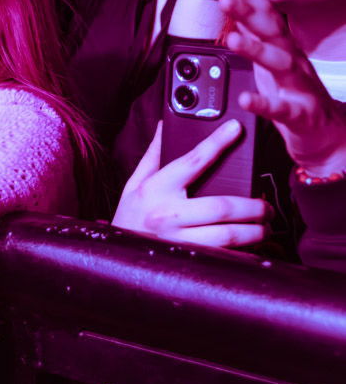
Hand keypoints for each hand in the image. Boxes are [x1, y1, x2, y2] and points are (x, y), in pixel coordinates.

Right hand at [113, 122, 269, 246]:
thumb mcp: (135, 183)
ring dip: (255, 231)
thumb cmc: (129, 216)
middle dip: (253, 207)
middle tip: (267, 206)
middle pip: (221, 206)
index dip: (216, 143)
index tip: (235, 129)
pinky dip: (243, 250)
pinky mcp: (187, 258)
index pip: (192, 161)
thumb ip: (154, 155)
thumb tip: (165, 126)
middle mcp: (167, 214)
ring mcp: (177, 239)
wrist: (116, 255)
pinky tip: (252, 246)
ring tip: (265, 226)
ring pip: (227, 235)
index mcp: (156, 189)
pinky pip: (223, 254)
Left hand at [220, 0, 345, 174]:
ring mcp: (299, 87)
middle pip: (272, 32)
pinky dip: (264, 103)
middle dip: (248, 13)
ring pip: (279, 64)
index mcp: (284, 48)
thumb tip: (235, 10)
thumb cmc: (296, 95)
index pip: (265, 15)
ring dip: (255, 50)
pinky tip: (246, 99)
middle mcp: (293, 62)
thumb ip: (254, 36)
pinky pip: (281, 109)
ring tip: (233, 40)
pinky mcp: (300, 115)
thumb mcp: (272, 61)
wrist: (328, 135)